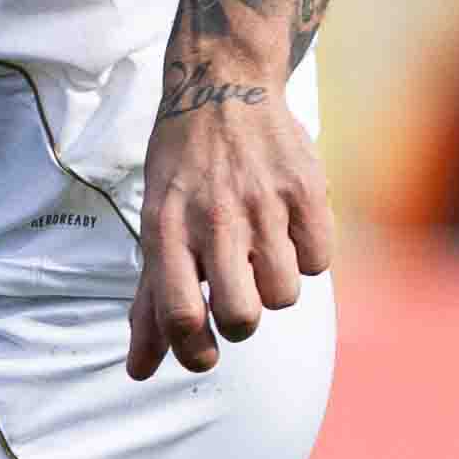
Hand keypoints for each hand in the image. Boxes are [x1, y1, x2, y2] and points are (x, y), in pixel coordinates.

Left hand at [129, 74, 327, 378]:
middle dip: (240, 324)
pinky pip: (319, 260)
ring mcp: (263, 202)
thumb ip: (150, 302)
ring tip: (262, 254)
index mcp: (168, 228)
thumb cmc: (183, 170)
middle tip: (236, 298)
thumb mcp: (156, 225)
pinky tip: (288, 229)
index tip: (203, 350)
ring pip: (285, 295)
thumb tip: (139, 372)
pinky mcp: (306, 188)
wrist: (224, 85)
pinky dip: (307, 255)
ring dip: (274, 287)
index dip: (194, 351)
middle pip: (241, 317)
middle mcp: (214, 217)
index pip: (181, 315)